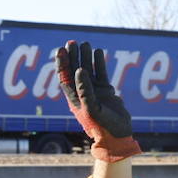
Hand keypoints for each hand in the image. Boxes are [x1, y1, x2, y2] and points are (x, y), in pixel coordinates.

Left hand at [56, 40, 140, 161]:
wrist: (117, 134)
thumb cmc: (101, 125)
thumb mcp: (92, 108)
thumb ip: (85, 90)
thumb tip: (79, 71)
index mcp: (74, 98)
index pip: (64, 78)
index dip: (61, 64)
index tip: (60, 50)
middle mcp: (82, 92)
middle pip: (74, 71)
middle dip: (72, 57)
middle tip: (71, 42)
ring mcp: (93, 90)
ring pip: (88, 70)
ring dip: (85, 57)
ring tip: (84, 43)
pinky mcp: (105, 90)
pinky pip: (100, 73)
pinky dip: (99, 63)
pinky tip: (97, 51)